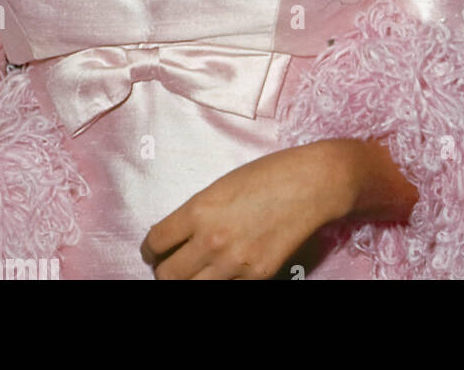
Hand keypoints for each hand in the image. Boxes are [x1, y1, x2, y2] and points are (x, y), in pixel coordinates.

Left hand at [141, 141, 349, 279]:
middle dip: (165, 271)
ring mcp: (234, 262)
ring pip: (192, 288)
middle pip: (167, 275)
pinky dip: (222, 281)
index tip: (156, 251)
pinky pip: (227, 288)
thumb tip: (181, 237)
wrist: (312, 184)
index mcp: (199, 210)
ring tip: (197, 271)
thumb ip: (199, 212)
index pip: (155, 243)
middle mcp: (212, 240)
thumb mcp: (223, 186)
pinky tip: (227, 269)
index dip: (151, 250)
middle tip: (172, 264)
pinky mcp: (256, 276)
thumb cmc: (269, 174)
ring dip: (190, 280)